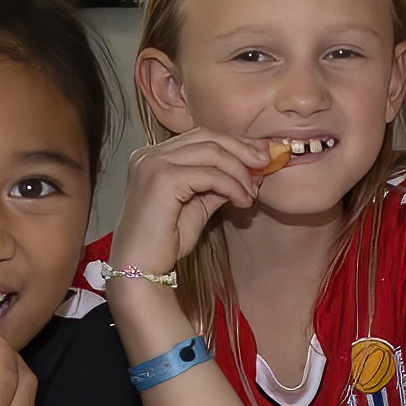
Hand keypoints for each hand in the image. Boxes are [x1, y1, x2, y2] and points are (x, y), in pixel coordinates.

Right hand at [113, 128, 269, 284]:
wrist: (140, 269)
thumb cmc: (165, 242)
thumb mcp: (198, 205)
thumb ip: (217, 184)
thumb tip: (248, 172)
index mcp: (153, 156)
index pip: (201, 137)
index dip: (235, 143)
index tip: (261, 155)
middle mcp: (149, 154)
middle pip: (207, 137)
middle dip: (242, 150)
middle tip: (266, 164)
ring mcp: (152, 163)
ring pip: (211, 152)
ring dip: (239, 171)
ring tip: (252, 193)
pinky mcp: (162, 179)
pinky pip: (209, 175)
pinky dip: (231, 186)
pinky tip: (242, 201)